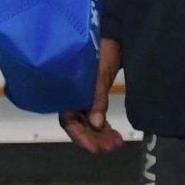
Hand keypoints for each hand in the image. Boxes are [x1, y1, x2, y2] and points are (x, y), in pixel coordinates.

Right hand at [60, 38, 123, 152]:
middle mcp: (72, 96)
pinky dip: (105, 128)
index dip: (80, 136)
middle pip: (79, 125)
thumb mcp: (100, 74)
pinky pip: (96, 117)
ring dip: (101, 135)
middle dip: (94, 138)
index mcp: (67, 90)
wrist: (113, 35)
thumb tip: (97, 125)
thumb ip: (97, 98)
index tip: (95, 149)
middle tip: (111, 147)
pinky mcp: (93, 96)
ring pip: (89, 123)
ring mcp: (82, 97)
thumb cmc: (103, 50)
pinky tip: (116, 136)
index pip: (68, 120)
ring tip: (117, 143)